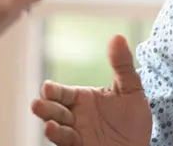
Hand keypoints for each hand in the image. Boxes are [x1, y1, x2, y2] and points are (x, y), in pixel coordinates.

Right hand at [31, 35, 150, 145]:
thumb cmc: (132, 120)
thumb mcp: (131, 90)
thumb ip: (122, 65)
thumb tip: (117, 37)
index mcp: (82, 99)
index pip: (62, 92)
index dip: (53, 90)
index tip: (48, 87)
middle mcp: (74, 116)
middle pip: (53, 109)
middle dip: (45, 107)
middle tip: (39, 103)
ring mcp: (76, 133)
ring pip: (56, 127)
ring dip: (49, 123)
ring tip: (48, 122)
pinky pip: (66, 142)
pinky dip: (58, 136)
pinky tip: (52, 130)